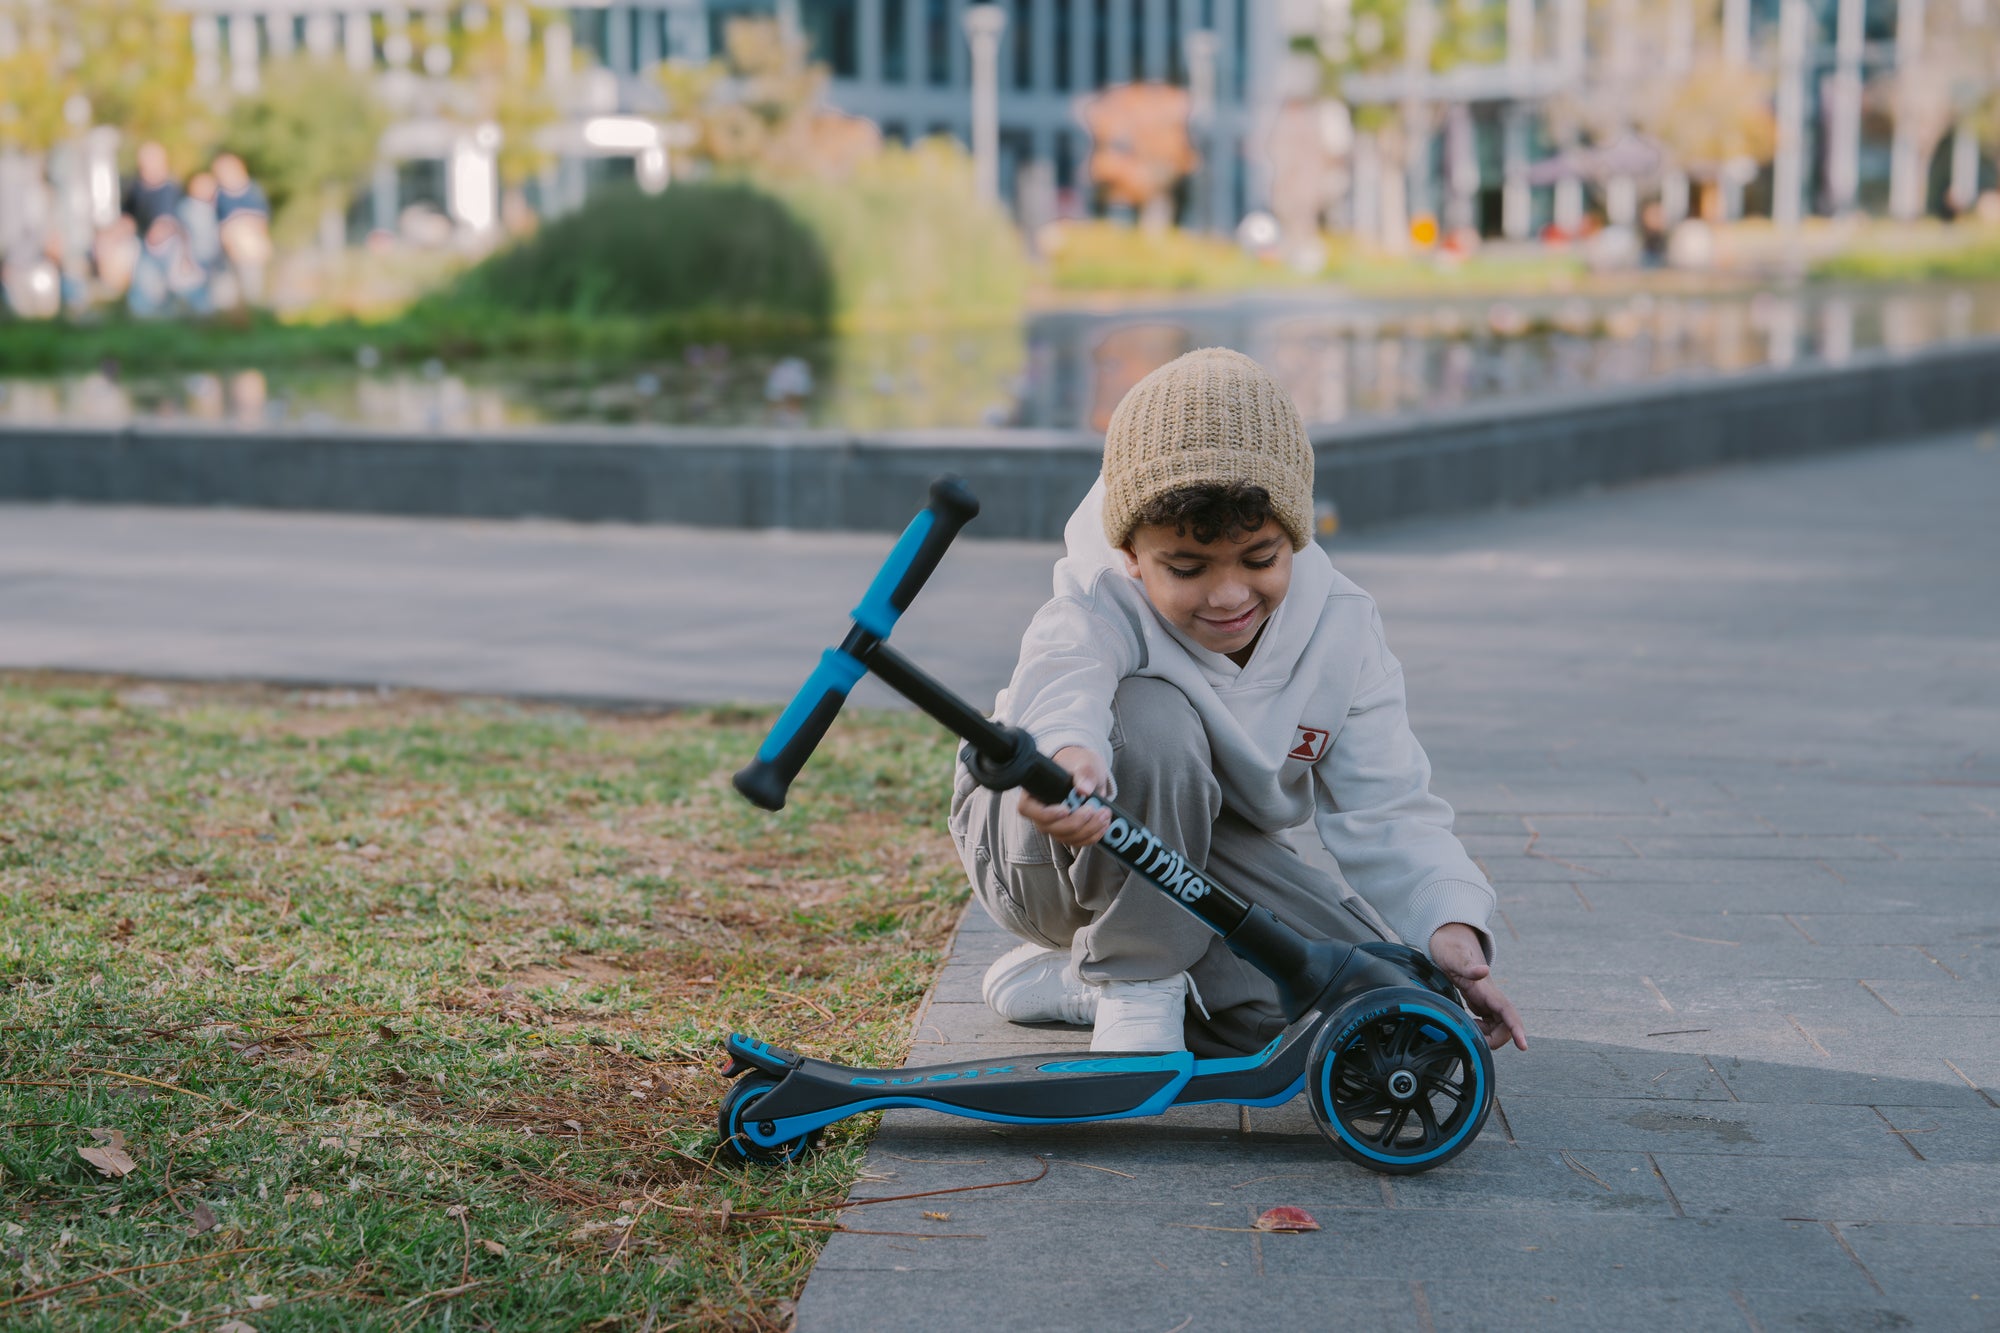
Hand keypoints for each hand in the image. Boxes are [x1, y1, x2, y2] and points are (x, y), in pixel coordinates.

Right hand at [1017, 746, 1112, 848]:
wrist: (1087, 773)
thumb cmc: (1078, 764)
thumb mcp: (1083, 763)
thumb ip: (1084, 774)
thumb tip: (1084, 789)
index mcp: (1034, 792)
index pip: (1027, 809)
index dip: (1045, 814)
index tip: (1065, 810)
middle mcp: (1041, 812)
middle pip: (1050, 828)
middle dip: (1076, 823)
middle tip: (1093, 809)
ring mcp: (1054, 825)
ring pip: (1066, 837)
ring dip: (1088, 830)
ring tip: (1104, 814)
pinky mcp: (1068, 832)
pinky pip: (1078, 841)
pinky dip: (1093, 835)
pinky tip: (1103, 823)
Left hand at [1428, 923, 1527, 1050]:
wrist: (1450, 939)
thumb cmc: (1450, 949)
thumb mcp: (1453, 957)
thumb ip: (1467, 966)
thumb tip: (1484, 970)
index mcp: (1486, 989)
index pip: (1507, 1011)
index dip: (1516, 1029)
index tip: (1524, 1046)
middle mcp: (1491, 997)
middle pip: (1506, 1026)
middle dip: (1495, 1039)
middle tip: (1472, 1038)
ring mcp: (1488, 1000)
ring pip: (1499, 1027)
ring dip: (1488, 1036)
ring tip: (1467, 1028)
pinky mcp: (1481, 1003)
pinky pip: (1489, 1024)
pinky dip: (1481, 1031)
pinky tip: (1469, 1025)